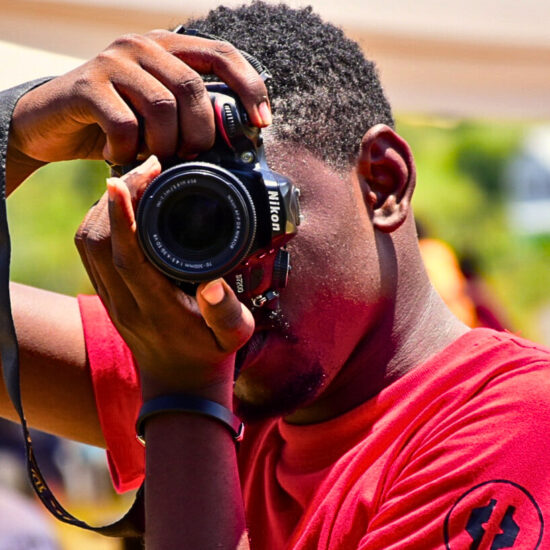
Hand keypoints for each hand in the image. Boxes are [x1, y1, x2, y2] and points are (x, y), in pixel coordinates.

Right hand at [7, 30, 269, 190]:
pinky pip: (123, 124)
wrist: (52, 122)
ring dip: (165, 145)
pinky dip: (127, 151)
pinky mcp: (86, 85)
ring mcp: (113, 62)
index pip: (222, 53)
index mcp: (169, 48)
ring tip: (154, 159)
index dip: (249, 86)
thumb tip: (236, 140)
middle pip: (193, 88)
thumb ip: (191, 115)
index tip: (263, 122)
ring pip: (161, 107)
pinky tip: (119, 157)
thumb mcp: (159, 116)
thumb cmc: (116, 123)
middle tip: (189, 158)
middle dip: (200, 134)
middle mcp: (143, 46)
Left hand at [75, 156, 254, 402]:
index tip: (126, 179)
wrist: (180, 388)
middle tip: (144, 171)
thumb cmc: (210, 357)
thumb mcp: (234, 336)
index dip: (122, 216)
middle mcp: (126, 303)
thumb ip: (227, 312)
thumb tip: (215, 283)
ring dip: (103, 209)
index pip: (128, 257)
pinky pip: (90, 254)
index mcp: (156, 308)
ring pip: (87, 245)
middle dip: (113, 199)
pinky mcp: (109, 298)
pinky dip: (99, 224)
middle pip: (98, 243)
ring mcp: (112, 301)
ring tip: (134, 183)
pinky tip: (121, 210)